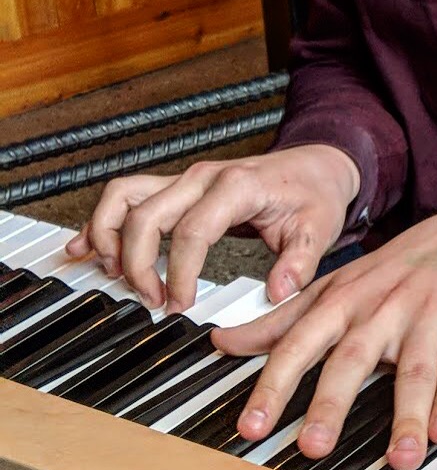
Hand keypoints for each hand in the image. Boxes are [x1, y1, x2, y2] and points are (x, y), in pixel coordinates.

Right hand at [65, 144, 359, 310]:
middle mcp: (204, 176)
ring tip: (117, 277)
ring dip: (109, 237)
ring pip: (124, 196)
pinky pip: (127, 196)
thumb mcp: (319, 227)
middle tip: (154, 301)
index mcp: (237, 186)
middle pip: (146, 215)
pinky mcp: (177, 186)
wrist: (318, 164)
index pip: (192, 230)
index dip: (180, 273)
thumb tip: (278, 291)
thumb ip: (299, 261)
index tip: (182, 305)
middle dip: (138, 264)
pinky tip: (85, 248)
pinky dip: (101, 221)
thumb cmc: (315, 193)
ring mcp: (187, 178)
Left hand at [216, 205, 436, 469]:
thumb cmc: (396, 268)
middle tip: (313, 445)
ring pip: (413, 368)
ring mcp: (425, 316)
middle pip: (353, 358)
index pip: (300, 343)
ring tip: (399, 456)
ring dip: (406, 415)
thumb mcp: (335, 284)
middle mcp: (381, 308)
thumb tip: (223, 340)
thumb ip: (280, 319)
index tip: (251, 426)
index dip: (274, 385)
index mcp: (343, 300)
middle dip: (331, 403)